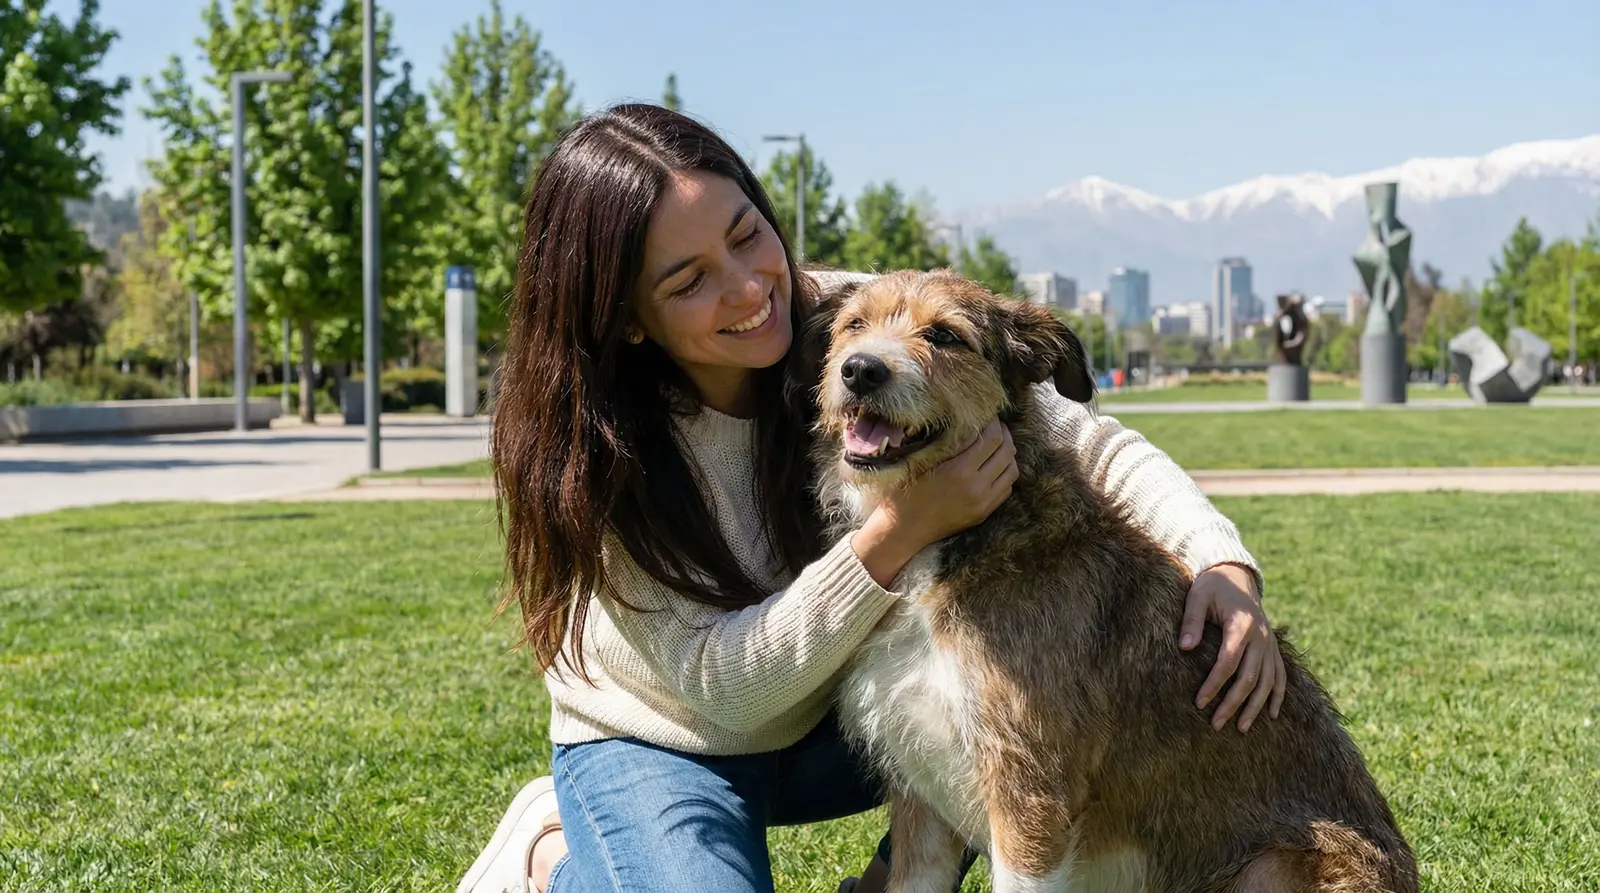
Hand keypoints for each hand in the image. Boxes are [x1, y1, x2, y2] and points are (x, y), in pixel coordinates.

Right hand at [888, 419, 1016, 545]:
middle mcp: (976, 487)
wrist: (903, 530)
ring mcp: (983, 503)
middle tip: (994, 425)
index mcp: (959, 471)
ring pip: (1012, 470)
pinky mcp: (984, 513)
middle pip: (1007, 451)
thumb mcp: (921, 460)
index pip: (992, 438)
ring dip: (1007, 453)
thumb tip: (969, 421)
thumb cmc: (904, 491)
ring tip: (996, 444)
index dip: (993, 422)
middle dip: (1003, 434)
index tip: (987, 414)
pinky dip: (1005, 473)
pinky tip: (993, 466)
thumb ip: (948, 442)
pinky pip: (1006, 488)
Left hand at [1179, 563, 1285, 732]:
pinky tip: (1271, 714)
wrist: (1236, 576)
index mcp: (1242, 624)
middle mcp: (1261, 636)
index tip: (1199, 702)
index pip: (1228, 662)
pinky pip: (1279, 675)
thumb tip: (1184, 647)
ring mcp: (1270, 644)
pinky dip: (1277, 695)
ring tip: (1241, 728)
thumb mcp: (1197, 596)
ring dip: (1255, 706)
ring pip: (1267, 681)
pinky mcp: (1272, 648)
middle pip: (1249, 677)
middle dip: (1233, 703)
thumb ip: (1191, 621)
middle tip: (1216, 724)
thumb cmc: (1211, 587)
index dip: (1214, 684)